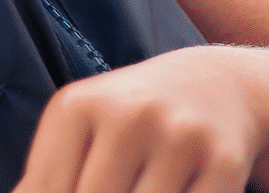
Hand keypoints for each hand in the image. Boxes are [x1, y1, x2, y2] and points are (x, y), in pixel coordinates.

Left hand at [13, 46, 266, 192]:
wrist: (215, 85)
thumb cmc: (129, 119)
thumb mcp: (80, 130)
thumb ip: (46, 177)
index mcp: (76, 107)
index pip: (46, 191)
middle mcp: (126, 115)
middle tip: (111, 191)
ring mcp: (178, 137)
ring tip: (136, 188)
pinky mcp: (223, 161)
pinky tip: (175, 190)